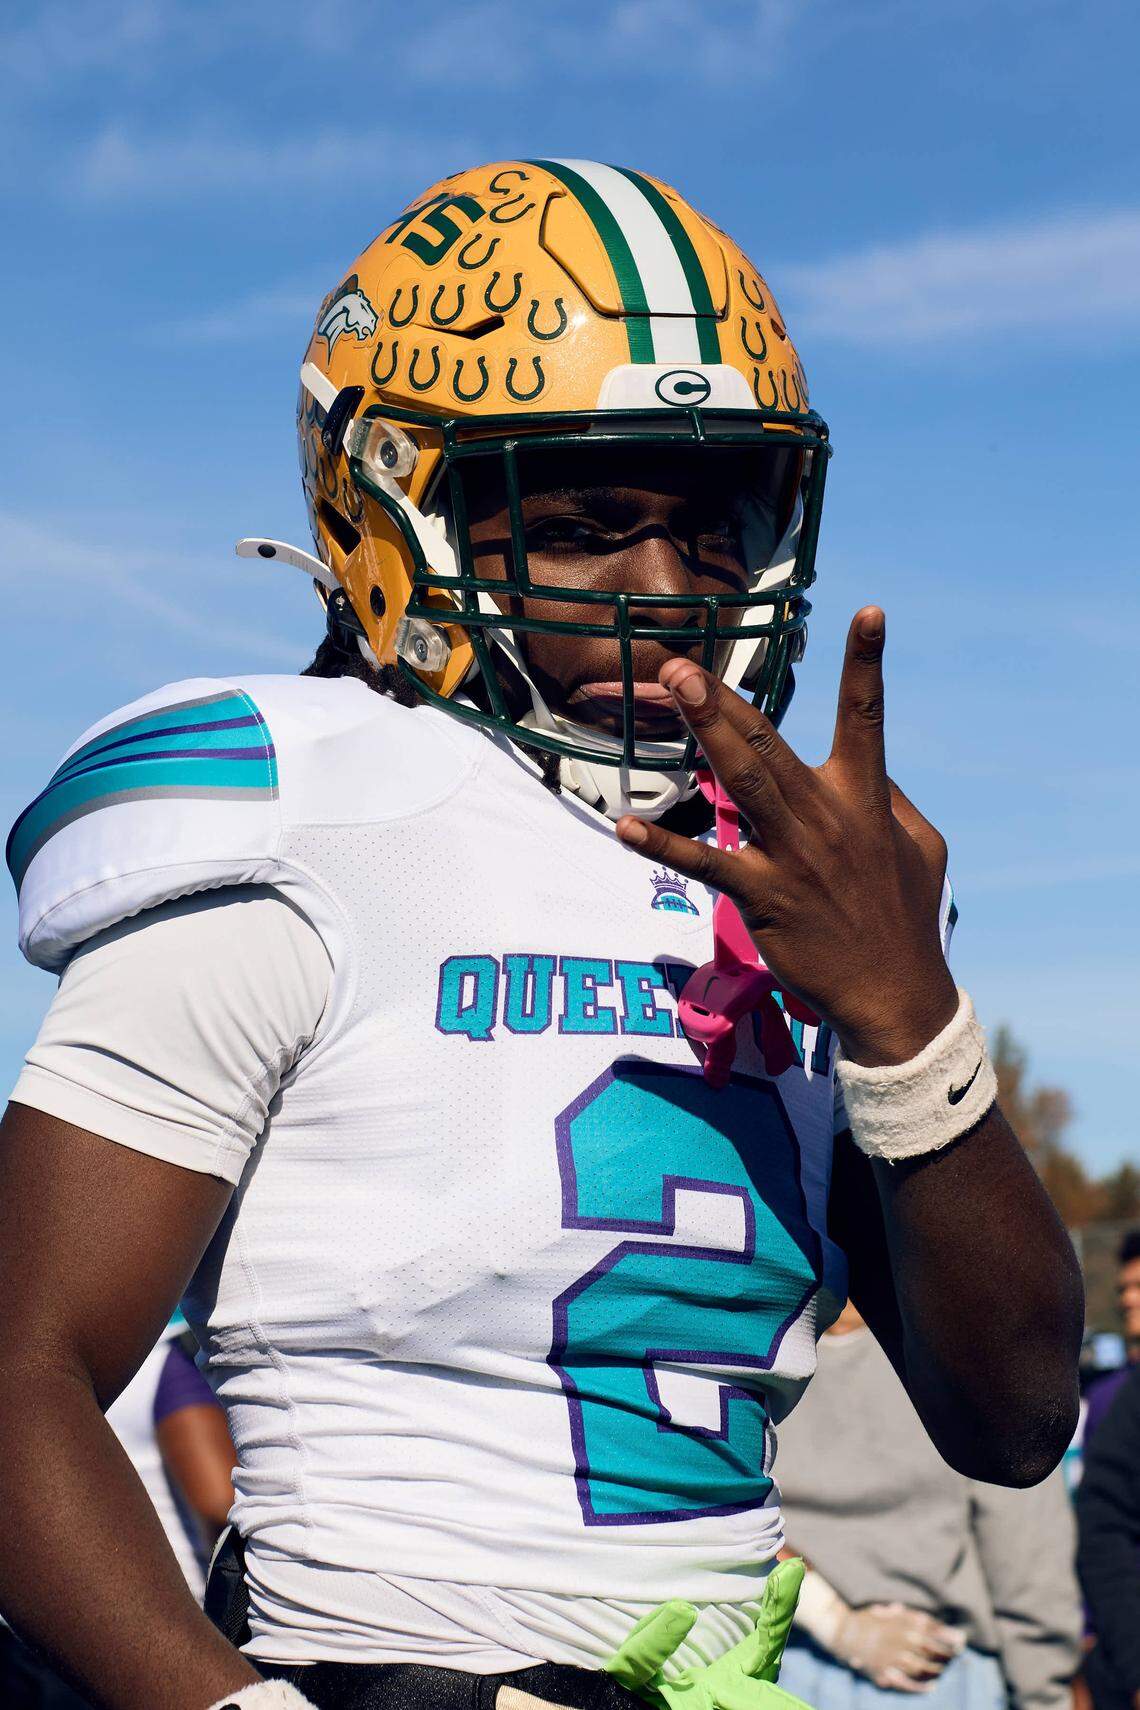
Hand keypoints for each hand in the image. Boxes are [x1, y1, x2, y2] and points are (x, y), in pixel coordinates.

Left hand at [616, 608, 957, 1066]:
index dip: (867, 664)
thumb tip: (864, 764)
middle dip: (725, 700)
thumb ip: (888, 797)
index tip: (867, 611)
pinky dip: (665, 846)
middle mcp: (827, 816)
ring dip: (703, 733)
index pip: (867, 718)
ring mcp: (792, 855)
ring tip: (670, 692)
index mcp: (866, 797)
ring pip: (741, 782)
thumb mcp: (921, 846)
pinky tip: (626, 826)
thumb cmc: (907, 916)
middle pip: (769, 743)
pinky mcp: (764, 897)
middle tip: (682, 664)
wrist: (896, 994)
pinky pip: (706, 865)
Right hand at [832, 1602, 963, 1692]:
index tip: (961, 1639)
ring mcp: (892, 1658)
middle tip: (957, 1653)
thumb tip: (928, 1620)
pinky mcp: (884, 1673)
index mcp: (900, 1621)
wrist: (842, 1631)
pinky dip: (922, 1687)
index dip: (948, 1635)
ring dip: (938, 1668)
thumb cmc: (867, 1618)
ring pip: (922, 1666)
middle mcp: (898, 1639)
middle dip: (947, 1651)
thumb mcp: (886, 1609)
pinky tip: (933, 1687)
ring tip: (945, 1668)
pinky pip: (907, 1683)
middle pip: (930, 1648)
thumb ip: (908, 1614)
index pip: (931, 1628)